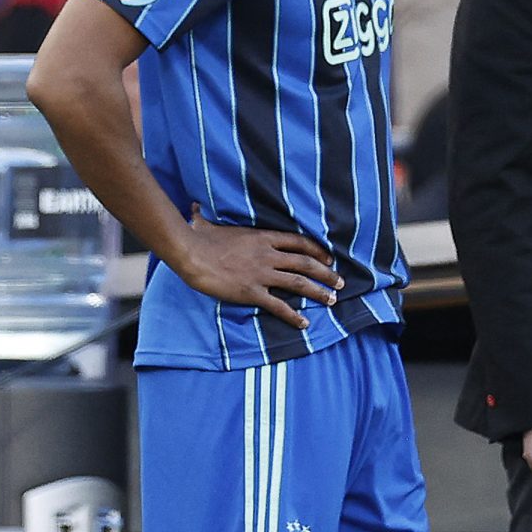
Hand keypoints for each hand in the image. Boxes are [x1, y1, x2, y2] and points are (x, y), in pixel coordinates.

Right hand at [173, 211, 340, 326]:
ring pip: (299, 283)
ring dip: (318, 292)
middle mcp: (268, 254)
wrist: (190, 252)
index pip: (299, 242)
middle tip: (341, 283)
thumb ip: (207, 216)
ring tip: (332, 300)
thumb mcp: (208, 222)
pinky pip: (278, 305)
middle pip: (305, 263)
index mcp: (263, 237)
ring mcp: (261, 273)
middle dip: (326, 274)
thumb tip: (195, 207)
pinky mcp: (252, 292)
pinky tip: (304, 323)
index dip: (318, 250)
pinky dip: (293, 316)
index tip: (329, 258)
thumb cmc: (197, 236)